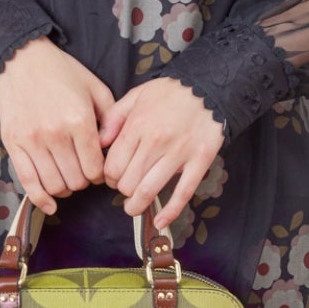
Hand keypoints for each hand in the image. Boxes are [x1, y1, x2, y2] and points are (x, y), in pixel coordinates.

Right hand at [0, 36, 114, 214]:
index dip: (101, 176)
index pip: (95, 169)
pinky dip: (40, 199)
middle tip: (83, 173)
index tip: (99, 171)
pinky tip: (50, 205)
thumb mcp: (95, 87)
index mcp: (79, 121)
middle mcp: (56, 134)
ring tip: (67, 178)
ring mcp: (32, 141)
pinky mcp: (13, 144)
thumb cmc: (61, 71)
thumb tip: (114, 146)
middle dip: (83, 182)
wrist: (21, 59)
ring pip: (54, 185)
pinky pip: (28, 182)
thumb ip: (110, 117)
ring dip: (65, 189)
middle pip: (76, 181)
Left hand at [97, 77, 225, 231]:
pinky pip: (183, 193)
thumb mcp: (136, 95)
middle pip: (127, 182)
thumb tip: (98, 143)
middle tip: (124, 188)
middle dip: (121, 190)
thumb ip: (114, 118)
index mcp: (138, 125)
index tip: (112, 178)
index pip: (112, 166)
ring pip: (149, 191)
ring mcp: (179, 154)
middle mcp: (156, 142)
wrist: (209, 85)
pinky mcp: (200, 161)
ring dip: (136, 205)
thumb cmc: (171, 91)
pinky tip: (159, 222)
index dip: (108, 178)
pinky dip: (170, 212)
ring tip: (133, 207)